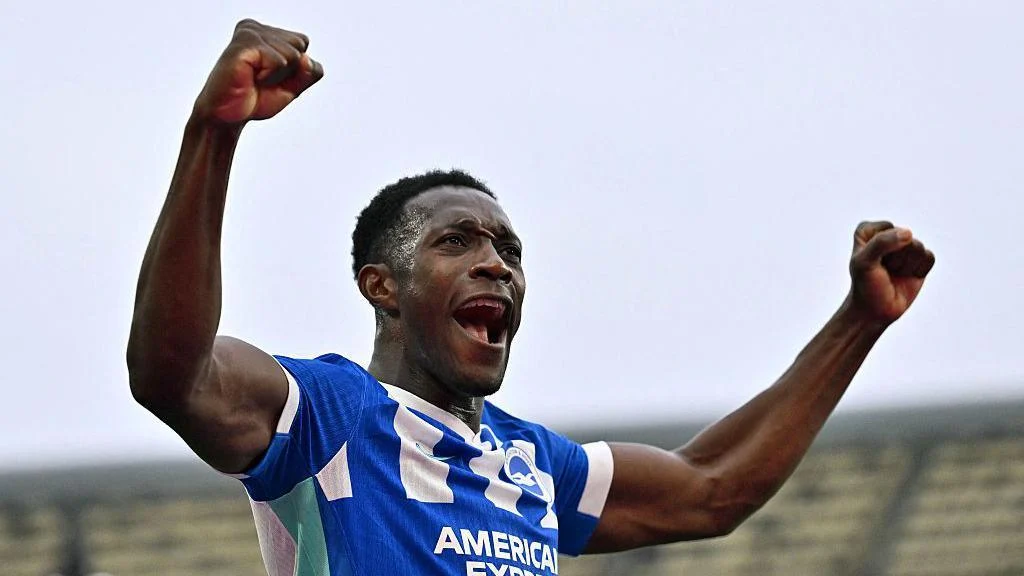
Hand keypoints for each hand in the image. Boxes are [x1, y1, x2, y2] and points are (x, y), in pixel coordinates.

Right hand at [193, 19, 323, 124]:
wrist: (228, 116)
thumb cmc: (255, 98)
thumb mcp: (293, 86)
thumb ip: (309, 72)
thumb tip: (306, 58)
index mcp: (265, 32)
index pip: (303, 42)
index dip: (294, 68)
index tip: (270, 77)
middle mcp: (256, 27)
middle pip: (300, 45)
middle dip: (288, 71)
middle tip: (261, 80)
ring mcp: (249, 33)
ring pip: (292, 54)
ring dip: (277, 77)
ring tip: (254, 79)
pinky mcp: (244, 44)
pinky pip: (279, 61)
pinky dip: (269, 77)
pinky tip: (250, 78)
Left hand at [847, 221, 935, 325]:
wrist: (876, 310)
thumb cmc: (866, 285)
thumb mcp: (864, 262)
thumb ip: (881, 243)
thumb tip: (909, 234)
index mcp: (869, 231)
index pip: (887, 229)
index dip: (881, 249)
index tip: (870, 262)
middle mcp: (888, 235)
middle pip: (905, 237)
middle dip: (895, 258)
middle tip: (883, 271)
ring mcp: (905, 247)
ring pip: (918, 247)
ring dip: (906, 265)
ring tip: (894, 274)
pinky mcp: (920, 259)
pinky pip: (929, 257)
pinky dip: (918, 270)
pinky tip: (907, 277)